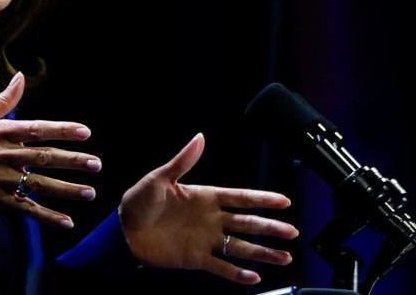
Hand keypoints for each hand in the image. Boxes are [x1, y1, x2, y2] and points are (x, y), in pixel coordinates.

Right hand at [0, 72, 101, 227]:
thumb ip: (2, 100)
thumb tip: (20, 77)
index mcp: (1, 133)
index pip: (38, 129)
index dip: (63, 130)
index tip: (85, 132)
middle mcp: (5, 156)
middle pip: (46, 158)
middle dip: (73, 162)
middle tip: (96, 165)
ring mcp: (2, 180)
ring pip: (41, 184)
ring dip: (68, 189)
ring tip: (90, 191)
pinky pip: (28, 210)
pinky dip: (48, 217)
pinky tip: (67, 221)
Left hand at [118, 133, 298, 284]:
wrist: (122, 230)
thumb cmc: (139, 201)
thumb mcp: (160, 178)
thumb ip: (183, 161)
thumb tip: (200, 138)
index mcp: (205, 197)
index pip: (240, 197)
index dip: (263, 199)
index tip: (285, 201)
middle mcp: (211, 219)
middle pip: (248, 223)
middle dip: (270, 228)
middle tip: (292, 232)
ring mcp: (205, 240)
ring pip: (241, 247)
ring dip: (262, 252)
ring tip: (285, 257)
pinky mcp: (195, 258)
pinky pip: (221, 267)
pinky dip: (237, 273)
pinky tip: (254, 277)